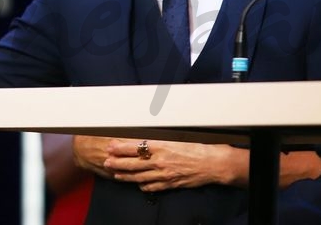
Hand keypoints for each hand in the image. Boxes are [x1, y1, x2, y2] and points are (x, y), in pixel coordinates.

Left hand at [74, 136, 239, 191]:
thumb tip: (148, 133)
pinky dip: (143, 186)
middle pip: (133, 163)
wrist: (213, 163)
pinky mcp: (170, 184)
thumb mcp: (177, 135)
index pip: (135, 146)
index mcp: (161, 146)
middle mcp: (160, 161)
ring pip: (139, 177)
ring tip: (116, 174)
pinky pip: (152, 186)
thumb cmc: (198, 146)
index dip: (120, 147)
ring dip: (126, 176)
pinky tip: (138, 184)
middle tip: (107, 161)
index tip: (110, 146)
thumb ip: (161, 137)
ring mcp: (164, 174)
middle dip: (118, 163)